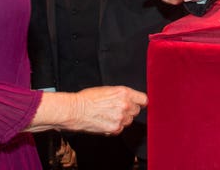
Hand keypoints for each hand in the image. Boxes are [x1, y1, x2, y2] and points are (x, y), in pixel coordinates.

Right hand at [28, 86, 146, 133]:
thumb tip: (130, 99)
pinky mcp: (115, 129)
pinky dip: (115, 127)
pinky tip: (105, 121)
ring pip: (129, 121)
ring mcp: (121, 118)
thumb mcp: (107, 90)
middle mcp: (124, 105)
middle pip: (137, 111)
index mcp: (123, 92)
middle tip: (117, 109)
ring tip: (109, 115)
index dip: (140, 102)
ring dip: (122, 119)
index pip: (143, 99)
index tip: (139, 104)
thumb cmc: (87, 98)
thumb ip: (121, 95)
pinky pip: (120, 129)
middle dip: (129, 111)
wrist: (75, 110)